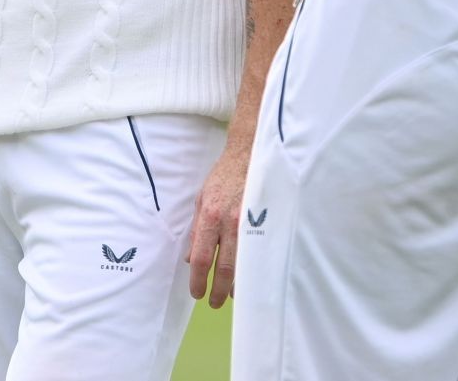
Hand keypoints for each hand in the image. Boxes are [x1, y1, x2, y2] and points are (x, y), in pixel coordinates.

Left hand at [185, 139, 251, 307]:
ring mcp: (250, 223)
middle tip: (213, 303)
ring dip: (235, 284)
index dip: (198, 280)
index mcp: (210, 216)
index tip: (196, 293)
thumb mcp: (202, 199)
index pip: (202, 257)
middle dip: (217, 289)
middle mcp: (230, 222)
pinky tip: (249, 279)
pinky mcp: (265, 221)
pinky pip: (258, 251)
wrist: (249, 155)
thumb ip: (197, 230)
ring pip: (243, 263)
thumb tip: (192, 259)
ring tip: (230, 296)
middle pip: (223, 266)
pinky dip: (252, 269)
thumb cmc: (223, 177)